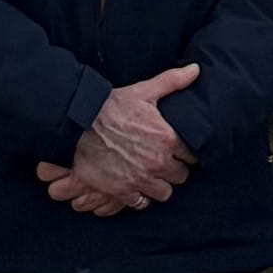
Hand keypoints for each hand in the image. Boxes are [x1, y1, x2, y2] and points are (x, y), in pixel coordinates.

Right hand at [49, 67, 199, 212]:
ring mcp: (140, 179)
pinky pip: (141, 203)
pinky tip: (135, 185)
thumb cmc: (110, 107)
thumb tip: (195, 69)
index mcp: (167, 139)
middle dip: (174, 170)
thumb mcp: (144, 91)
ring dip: (159, 185)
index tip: (180, 151)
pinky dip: (139, 196)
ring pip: (164, 193)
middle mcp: (157, 162)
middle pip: (180, 177)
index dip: (186, 154)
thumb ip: (172, 81)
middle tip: (165, 163)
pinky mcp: (122, 191)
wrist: (77, 124)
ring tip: (151, 176)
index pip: (192, 156)